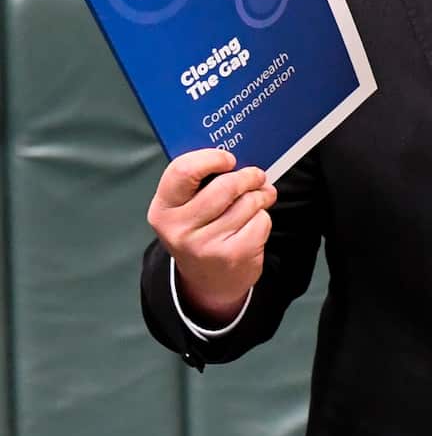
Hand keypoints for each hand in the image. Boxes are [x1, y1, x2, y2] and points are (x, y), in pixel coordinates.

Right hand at [147, 149, 276, 324]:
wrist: (208, 281)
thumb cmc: (200, 230)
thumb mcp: (186, 209)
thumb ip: (200, 182)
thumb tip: (237, 154)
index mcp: (163, 209)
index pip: (183, 171)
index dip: (212, 158)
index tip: (229, 159)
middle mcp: (179, 229)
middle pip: (225, 186)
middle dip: (248, 176)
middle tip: (256, 176)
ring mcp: (205, 245)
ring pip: (247, 203)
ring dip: (261, 197)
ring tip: (260, 198)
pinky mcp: (232, 255)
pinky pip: (260, 221)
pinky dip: (264, 217)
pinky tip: (255, 223)